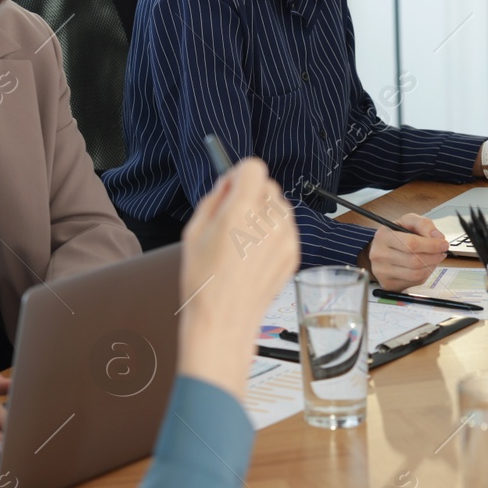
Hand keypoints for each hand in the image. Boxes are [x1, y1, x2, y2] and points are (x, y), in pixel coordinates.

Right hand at [178, 158, 298, 400]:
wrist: (224, 320)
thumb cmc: (204, 282)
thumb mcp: (194, 232)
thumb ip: (213, 200)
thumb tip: (227, 184)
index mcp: (241, 211)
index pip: (254, 168)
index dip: (239, 175)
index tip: (231, 187)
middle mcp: (269, 222)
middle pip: (268, 186)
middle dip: (251, 194)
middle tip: (233, 217)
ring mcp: (285, 239)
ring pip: (280, 207)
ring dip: (264, 214)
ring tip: (243, 240)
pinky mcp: (294, 254)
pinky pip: (286, 229)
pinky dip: (273, 234)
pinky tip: (253, 255)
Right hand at [368, 214, 447, 290]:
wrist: (379, 250)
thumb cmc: (395, 235)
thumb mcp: (407, 222)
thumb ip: (423, 224)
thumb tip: (437, 237)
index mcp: (383, 236)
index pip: (412, 244)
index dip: (432, 245)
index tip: (443, 244)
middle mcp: (379, 255)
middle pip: (415, 260)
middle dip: (434, 256)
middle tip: (441, 252)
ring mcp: (382, 272)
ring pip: (416, 274)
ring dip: (431, 266)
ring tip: (434, 258)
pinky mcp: (388, 284)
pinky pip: (414, 282)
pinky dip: (425, 274)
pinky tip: (425, 266)